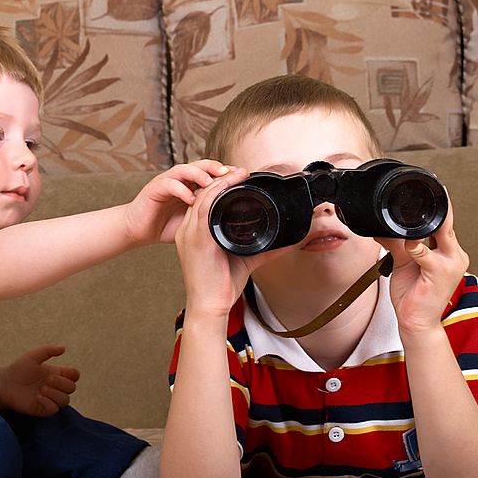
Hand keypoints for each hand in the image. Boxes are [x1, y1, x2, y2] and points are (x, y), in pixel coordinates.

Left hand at [0, 345, 79, 416]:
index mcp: (56, 374)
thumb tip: (63, 348)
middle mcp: (55, 387)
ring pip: (65, 400)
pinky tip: (38, 397)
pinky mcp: (43, 409)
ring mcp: (50, 398)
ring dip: (56, 394)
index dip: (73, 374)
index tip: (63, 371)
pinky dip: (48, 402)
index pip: (74, 376)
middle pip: (72, 388)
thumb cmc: (18, 369)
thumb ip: (48, 351)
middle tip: (48, 380)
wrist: (4, 383)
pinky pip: (54, 409)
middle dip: (62, 383)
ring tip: (41, 389)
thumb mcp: (33, 356)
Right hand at [123, 160, 237, 245]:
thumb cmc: (166, 225)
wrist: (138, 229)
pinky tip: (190, 199)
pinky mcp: (155, 188)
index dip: (227, 173)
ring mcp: (168, 181)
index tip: (243, 177)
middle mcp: (181, 179)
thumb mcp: (195, 221)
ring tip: (211, 183)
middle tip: (232, 174)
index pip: (212, 173)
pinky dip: (181, 190)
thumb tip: (237, 224)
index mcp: (192, 185)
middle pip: (202, 165)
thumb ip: (211, 216)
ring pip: (186, 169)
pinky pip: (169, 184)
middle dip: (217, 168)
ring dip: (199, 174)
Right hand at [175, 169, 284, 317]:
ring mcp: (190, 233)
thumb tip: (289, 242)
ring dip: (220, 181)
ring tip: (238, 173)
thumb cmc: (221, 285)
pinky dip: (217, 192)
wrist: (210, 305)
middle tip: (241, 171)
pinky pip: (203, 207)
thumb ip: (266, 248)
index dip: (220, 187)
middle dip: (220, 179)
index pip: (205, 201)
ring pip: (202, 196)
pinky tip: (229, 184)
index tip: (239, 178)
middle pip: (202, 194)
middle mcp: (188, 230)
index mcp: (196, 233)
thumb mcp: (246, 260)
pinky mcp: (196, 239)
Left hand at [376, 195, 468, 334]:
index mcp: (448, 251)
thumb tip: (380, 229)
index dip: (435, 207)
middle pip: (446, 223)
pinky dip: (416, 247)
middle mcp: (454, 255)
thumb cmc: (413, 296)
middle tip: (417, 195)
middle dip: (436, 207)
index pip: (444, 223)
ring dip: (421, 226)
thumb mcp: (403, 263)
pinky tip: (409, 245)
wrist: (417, 323)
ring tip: (404, 222)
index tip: (423, 193)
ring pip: (440, 233)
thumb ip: (395, 244)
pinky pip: (427, 254)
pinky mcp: (441, 273)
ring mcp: (450, 264)